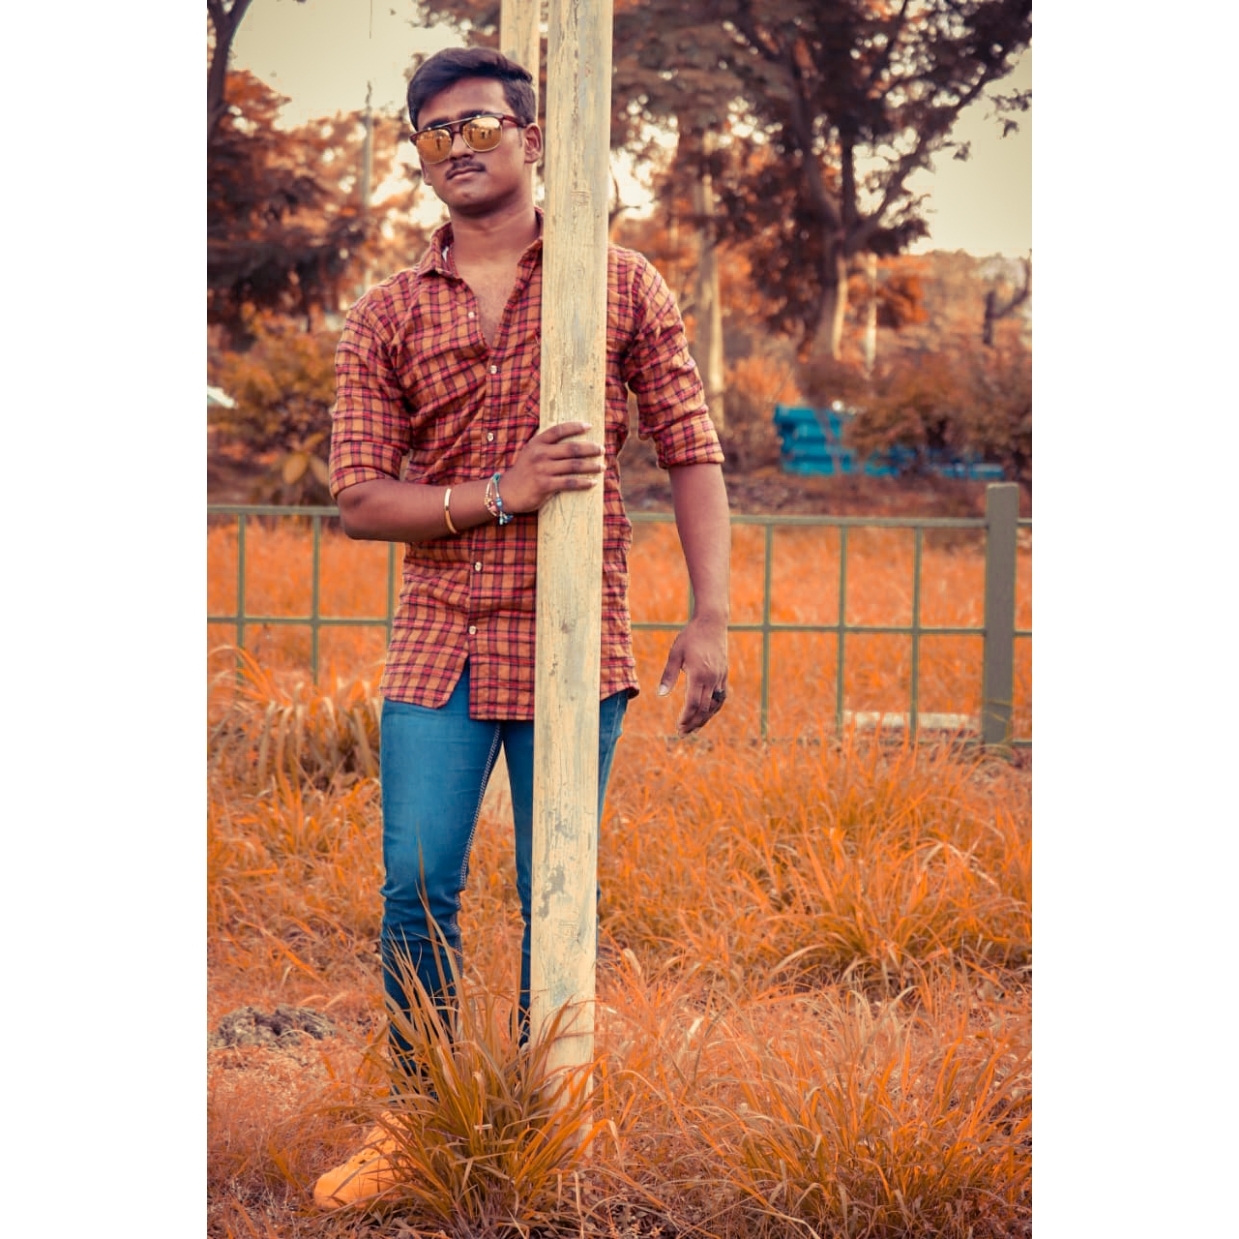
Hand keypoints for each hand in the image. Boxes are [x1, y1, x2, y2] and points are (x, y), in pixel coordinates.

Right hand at [499, 421, 603, 513]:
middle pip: (571, 448)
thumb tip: (570, 441)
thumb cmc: (523, 472)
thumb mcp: (530, 453)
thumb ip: (546, 446)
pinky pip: (569, 483)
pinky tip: (592, 482)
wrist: (506, 492)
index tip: (589, 427)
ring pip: (573, 465)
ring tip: (602, 466)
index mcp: (537, 443)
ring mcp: (542, 469)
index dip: (575, 427)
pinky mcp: (544, 485)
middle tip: (601, 450)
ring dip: (591, 466)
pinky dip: (583, 482)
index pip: (559, 430)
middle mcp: (540, 454)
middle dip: (590, 448)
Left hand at [657, 614, 728, 734]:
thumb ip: (669, 675)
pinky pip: (721, 696)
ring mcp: (720, 677)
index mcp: (698, 674)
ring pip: (715, 704)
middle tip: (682, 733)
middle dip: (693, 722)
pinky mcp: (724, 674)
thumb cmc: (690, 636)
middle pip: (704, 708)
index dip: (686, 717)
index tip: (678, 726)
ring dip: (704, 718)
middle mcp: (712, 678)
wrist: (712, 622)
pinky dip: (714, 708)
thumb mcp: (675, 654)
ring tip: (694, 728)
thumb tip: (661, 694)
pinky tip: (707, 713)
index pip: (693, 703)